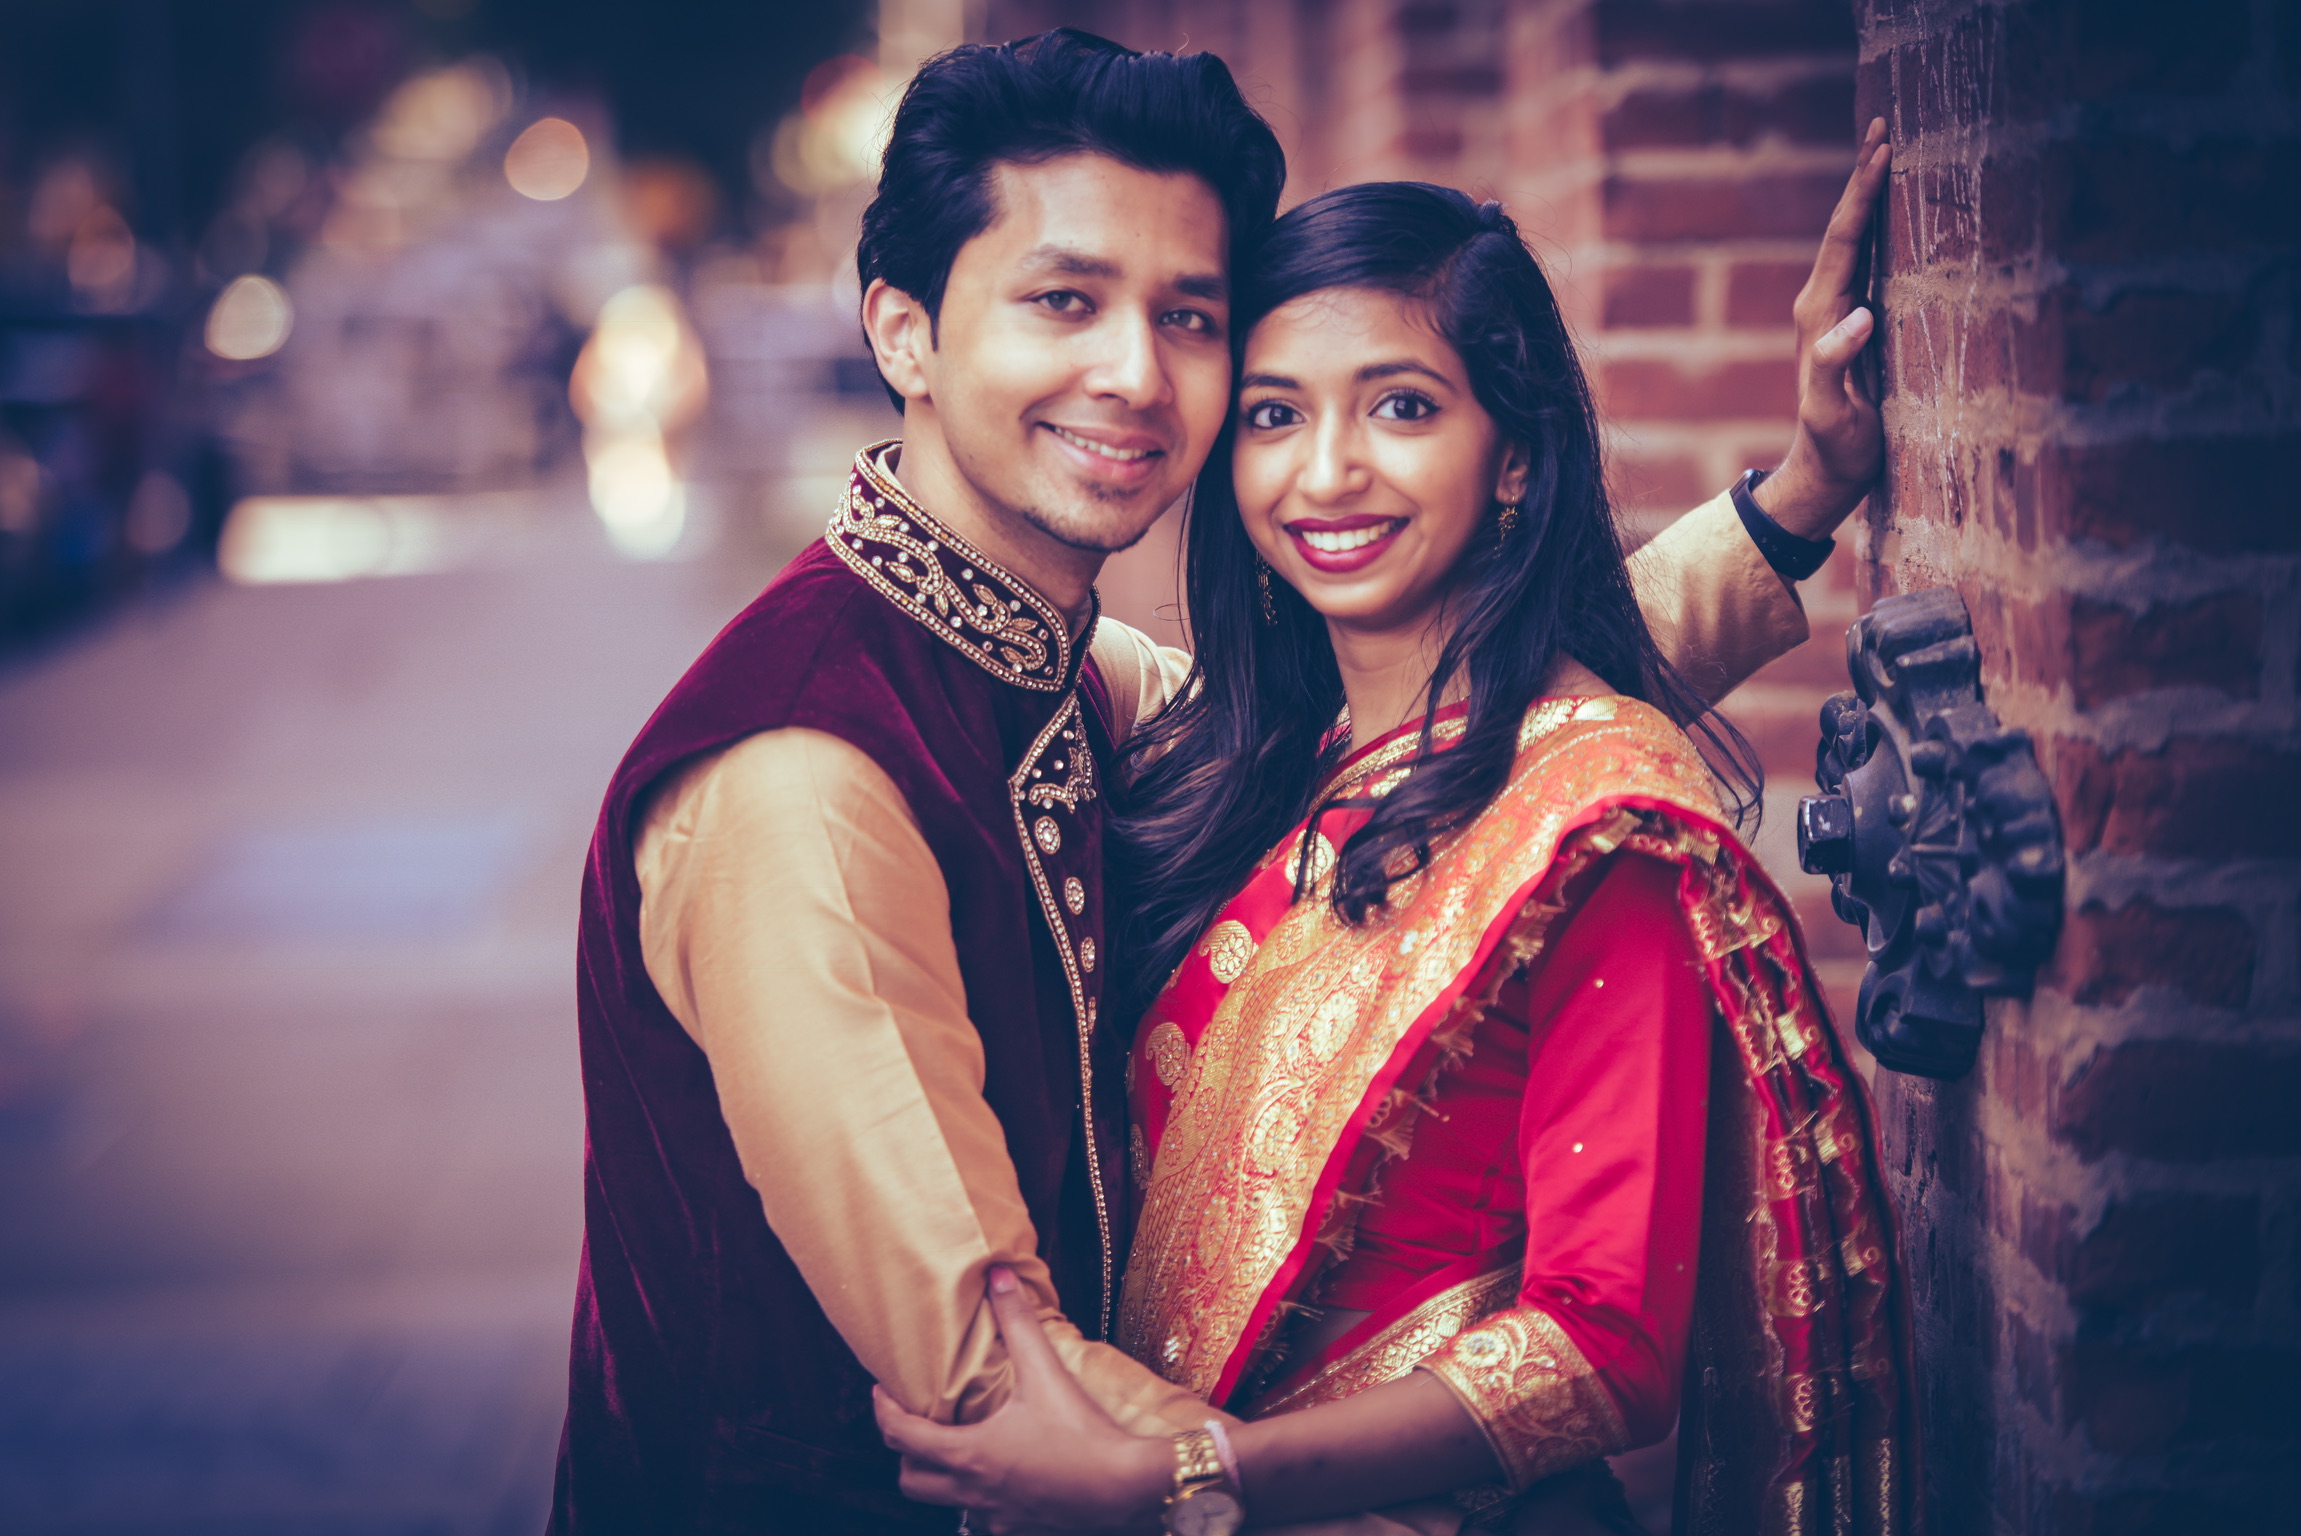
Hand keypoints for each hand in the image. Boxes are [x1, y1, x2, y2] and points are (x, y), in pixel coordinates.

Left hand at [875, 1265, 1173, 1534]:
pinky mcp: (1019, 1529)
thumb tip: (999, 1277)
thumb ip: (1018, 1322)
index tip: (882, 1391)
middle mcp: (972, 1491)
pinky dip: (980, 1498)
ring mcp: (995, 1516)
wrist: (1127, 1487)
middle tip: (917, 1422)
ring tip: (957, 1445)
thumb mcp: (1046, 1373)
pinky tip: (1001, 1477)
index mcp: (969, 1453)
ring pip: (945, 1502)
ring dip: (941, 1477)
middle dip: (905, 1451)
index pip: (901, 1435)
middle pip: (910, 1479)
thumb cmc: (1083, 1434)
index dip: (884, 1410)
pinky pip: (984, 1519)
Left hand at [1755, 117, 1891, 541]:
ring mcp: (1839, 311)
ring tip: (1893, 151)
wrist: (1827, 471)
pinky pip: (1871, 263)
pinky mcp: (1856, 322)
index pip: (1844, 239)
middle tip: (1885, 123)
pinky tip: (1904, 212)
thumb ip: (1834, 365)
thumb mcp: (1831, 411)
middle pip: (1848, 227)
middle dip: (1865, 177)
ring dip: (1874, 196)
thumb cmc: (1835, 445)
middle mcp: (1825, 303)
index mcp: (1820, 313)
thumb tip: (1858, 316)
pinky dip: (1885, 229)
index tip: (1883, 149)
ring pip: (1859, 240)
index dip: (1863, 193)